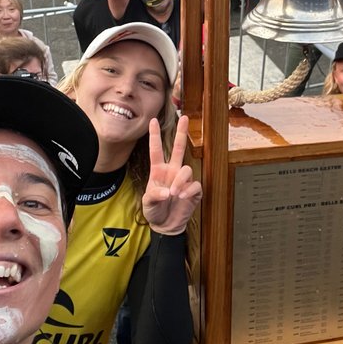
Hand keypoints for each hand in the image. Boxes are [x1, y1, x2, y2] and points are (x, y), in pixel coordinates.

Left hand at [142, 116, 200, 234]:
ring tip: (174, 193)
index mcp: (158, 171)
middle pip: (178, 148)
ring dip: (180, 180)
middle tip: (184, 117)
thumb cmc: (154, 211)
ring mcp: (183, 180)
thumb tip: (167, 190)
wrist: (166, 225)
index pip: (156, 150)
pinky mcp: (194, 190)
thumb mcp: (147, 203)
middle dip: (181, 133)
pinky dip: (189, 190)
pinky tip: (182, 197)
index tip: (152, 121)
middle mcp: (172, 171)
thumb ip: (154, 195)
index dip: (154, 136)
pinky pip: (195, 184)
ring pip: (186, 169)